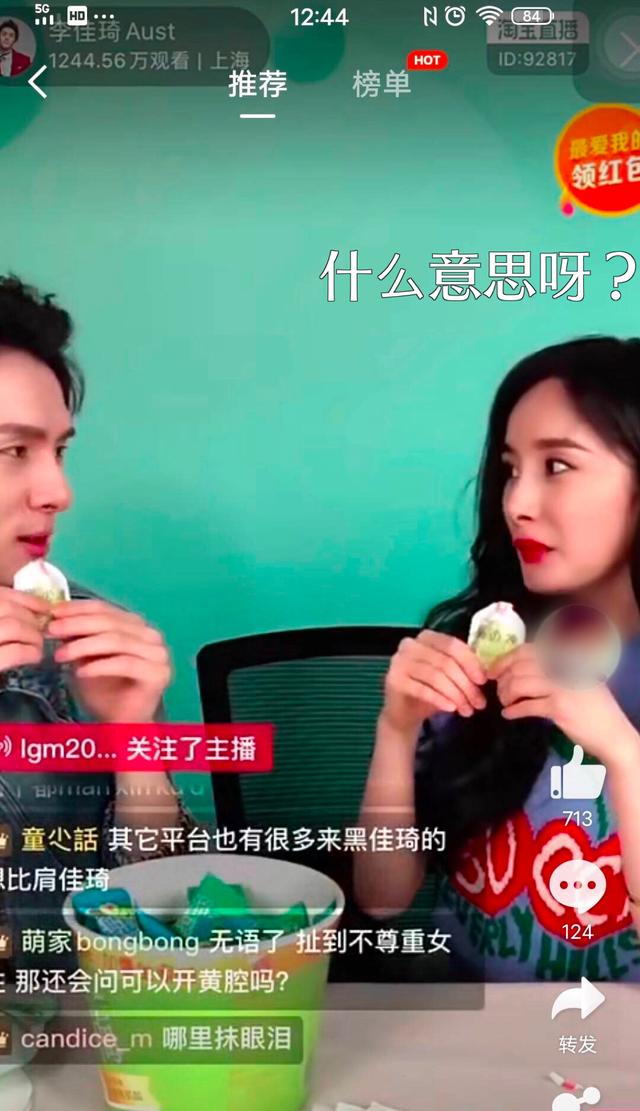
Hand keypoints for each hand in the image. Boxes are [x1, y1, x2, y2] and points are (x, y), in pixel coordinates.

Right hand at [0, 587, 48, 670]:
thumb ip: (4, 620)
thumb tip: (35, 610)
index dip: (26, 598)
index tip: (45, 607)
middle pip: (6, 608)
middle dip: (32, 617)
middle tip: (43, 631)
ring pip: (12, 626)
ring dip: (33, 634)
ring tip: (38, 645)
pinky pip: (13, 652)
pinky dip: (30, 651)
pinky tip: (34, 656)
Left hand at [48, 600, 171, 722]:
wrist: (123, 724)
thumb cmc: (106, 692)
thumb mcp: (86, 659)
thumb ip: (78, 638)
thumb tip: (57, 618)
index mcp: (137, 626)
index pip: (106, 609)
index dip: (78, 608)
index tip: (53, 612)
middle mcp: (152, 635)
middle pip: (110, 622)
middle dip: (77, 625)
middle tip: (51, 631)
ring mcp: (158, 654)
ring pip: (116, 641)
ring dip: (83, 646)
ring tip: (60, 655)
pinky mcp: (159, 673)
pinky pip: (124, 664)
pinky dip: (98, 666)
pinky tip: (79, 672)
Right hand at [382, 630, 486, 734]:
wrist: (403, 713)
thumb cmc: (429, 691)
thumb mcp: (449, 676)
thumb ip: (462, 668)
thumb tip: (485, 674)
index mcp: (426, 637)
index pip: (453, 645)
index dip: (470, 663)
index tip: (483, 681)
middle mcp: (410, 645)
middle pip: (446, 662)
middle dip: (466, 684)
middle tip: (479, 703)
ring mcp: (399, 661)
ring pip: (436, 676)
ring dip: (456, 695)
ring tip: (467, 709)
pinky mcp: (393, 680)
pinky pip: (423, 689)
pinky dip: (440, 700)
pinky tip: (451, 709)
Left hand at [490, 643, 638, 768]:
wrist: (612, 733)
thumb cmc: (594, 706)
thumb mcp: (578, 678)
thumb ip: (556, 667)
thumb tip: (520, 663)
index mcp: (567, 657)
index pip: (528, 650)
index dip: (506, 659)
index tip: (494, 670)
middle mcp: (564, 667)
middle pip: (519, 666)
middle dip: (503, 678)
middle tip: (498, 690)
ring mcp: (561, 686)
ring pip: (519, 684)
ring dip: (506, 694)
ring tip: (505, 703)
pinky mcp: (558, 707)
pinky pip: (526, 705)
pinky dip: (513, 711)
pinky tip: (508, 715)